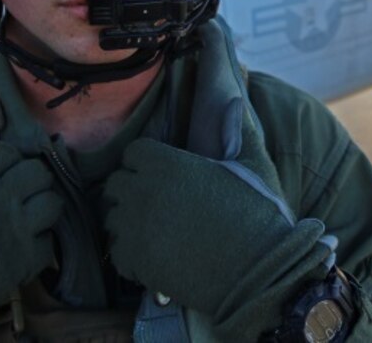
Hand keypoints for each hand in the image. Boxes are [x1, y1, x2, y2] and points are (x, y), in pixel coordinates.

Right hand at [0, 118, 63, 341]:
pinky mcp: (16, 270)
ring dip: (41, 209)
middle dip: (29, 180)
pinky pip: (49, 247)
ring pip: (53, 205)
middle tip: (14, 193)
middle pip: (38, 173)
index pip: (8, 151)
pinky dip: (39, 247)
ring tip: (23, 218)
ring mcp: (10, 235)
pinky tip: (19, 251)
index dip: (4, 160)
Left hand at [104, 138, 332, 337]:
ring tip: (154, 231)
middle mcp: (144, 192)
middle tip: (157, 203)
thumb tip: (232, 100)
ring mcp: (136, 229)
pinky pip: (116, 252)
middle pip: (116, 184)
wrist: (259, 271)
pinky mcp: (136, 262)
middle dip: (132, 190)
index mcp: (168, 164)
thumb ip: (235, 130)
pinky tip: (153, 256)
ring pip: (112, 219)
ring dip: (128, 223)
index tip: (163, 174)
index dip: (147, 162)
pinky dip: (130, 255)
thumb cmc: (258, 214)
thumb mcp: (252, 165)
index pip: (133, 153)